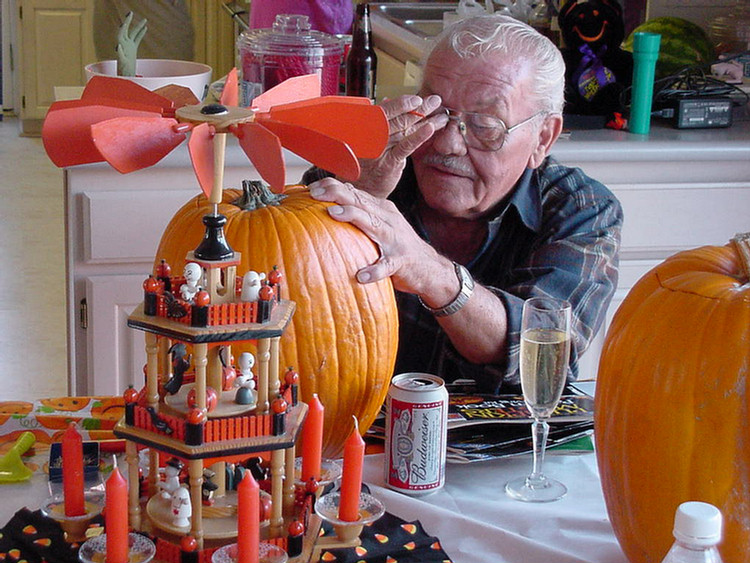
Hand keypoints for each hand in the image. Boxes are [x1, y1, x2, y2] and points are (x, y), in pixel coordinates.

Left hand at [116, 12, 147, 76]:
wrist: (126, 76)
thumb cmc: (124, 70)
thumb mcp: (122, 62)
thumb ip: (120, 54)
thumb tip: (118, 46)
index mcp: (121, 45)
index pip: (122, 31)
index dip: (124, 24)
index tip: (128, 18)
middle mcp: (124, 44)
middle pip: (127, 29)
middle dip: (129, 21)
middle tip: (131, 13)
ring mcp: (129, 46)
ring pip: (134, 33)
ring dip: (138, 26)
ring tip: (145, 20)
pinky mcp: (133, 49)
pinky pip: (137, 39)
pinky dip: (141, 33)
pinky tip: (146, 28)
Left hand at [309, 178, 445, 294]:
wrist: (430, 267)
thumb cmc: (397, 246)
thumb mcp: (380, 224)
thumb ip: (360, 214)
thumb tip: (333, 202)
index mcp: (381, 209)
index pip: (355, 193)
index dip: (333, 186)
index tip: (311, 187)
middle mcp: (387, 220)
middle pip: (361, 202)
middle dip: (338, 194)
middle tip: (315, 193)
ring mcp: (395, 240)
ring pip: (373, 225)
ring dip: (354, 217)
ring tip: (334, 214)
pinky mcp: (401, 262)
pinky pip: (387, 265)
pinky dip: (375, 270)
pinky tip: (362, 276)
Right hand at [353, 94, 447, 198]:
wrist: (362, 189)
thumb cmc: (365, 162)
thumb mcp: (368, 138)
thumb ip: (379, 120)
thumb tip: (385, 101)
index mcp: (366, 127)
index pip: (386, 110)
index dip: (402, 103)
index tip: (417, 98)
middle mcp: (373, 135)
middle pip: (399, 118)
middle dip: (420, 109)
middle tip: (435, 101)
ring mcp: (381, 149)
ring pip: (405, 130)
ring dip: (425, 121)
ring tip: (441, 116)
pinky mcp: (390, 162)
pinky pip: (406, 146)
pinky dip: (418, 136)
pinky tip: (430, 128)